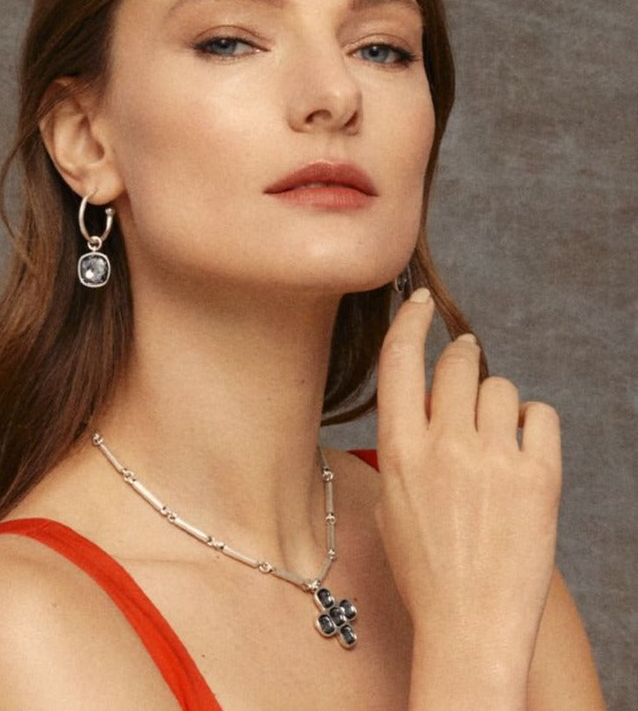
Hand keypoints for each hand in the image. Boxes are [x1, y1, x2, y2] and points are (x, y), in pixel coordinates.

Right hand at [375, 288, 560, 706]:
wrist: (471, 626)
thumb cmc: (425, 570)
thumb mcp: (391, 504)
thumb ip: (403, 449)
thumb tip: (426, 408)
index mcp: (399, 452)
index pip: (398, 363)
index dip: (409, 323)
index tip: (420, 305)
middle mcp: (444, 447)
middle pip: (456, 364)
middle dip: (461, 355)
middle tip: (465, 360)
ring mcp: (493, 460)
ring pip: (499, 387)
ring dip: (495, 400)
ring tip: (494, 435)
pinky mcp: (539, 477)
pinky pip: (540, 416)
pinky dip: (531, 424)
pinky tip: (522, 448)